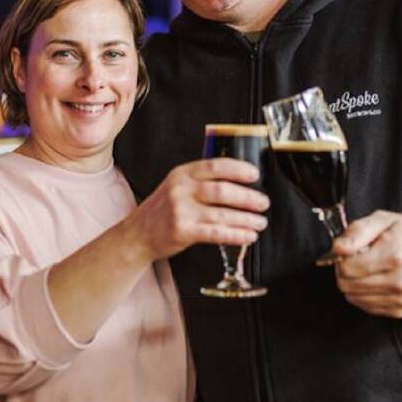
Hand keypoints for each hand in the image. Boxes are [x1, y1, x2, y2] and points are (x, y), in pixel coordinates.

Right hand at [124, 158, 269, 263]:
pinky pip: (216, 233)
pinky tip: (248, 236)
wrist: (137, 235)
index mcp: (182, 173)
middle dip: (248, 197)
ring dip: (246, 219)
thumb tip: (239, 182)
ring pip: (222, 214)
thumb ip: (201, 181)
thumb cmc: (163, 211)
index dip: (238, 169)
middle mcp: (181, 189)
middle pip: (222, 191)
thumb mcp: (177, 186)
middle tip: (263, 203)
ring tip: (260, 222)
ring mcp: (181, 211)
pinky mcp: (183, 231)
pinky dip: (236, 235)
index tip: (255, 175)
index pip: (215, 166)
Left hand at [332, 211, 401, 318]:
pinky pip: (366, 306)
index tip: (349, 250)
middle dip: (344, 271)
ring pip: (353, 298)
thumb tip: (337, 249)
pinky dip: (363, 294)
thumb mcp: (382, 219)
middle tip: (356, 258)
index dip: (341, 258)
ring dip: (353, 283)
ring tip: (366, 268)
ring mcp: (401, 298)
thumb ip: (357, 232)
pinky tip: (374, 279)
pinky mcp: (400, 310)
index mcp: (394, 255)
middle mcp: (399, 281)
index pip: (347, 268)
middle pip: (347, 286)